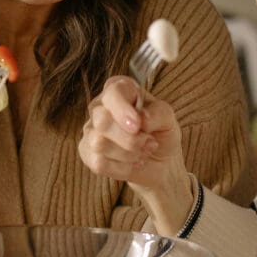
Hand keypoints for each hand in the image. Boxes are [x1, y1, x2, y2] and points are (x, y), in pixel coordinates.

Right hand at [79, 76, 192, 232]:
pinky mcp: (87, 154)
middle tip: (148, 144)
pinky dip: (119, 167)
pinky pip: (95, 162)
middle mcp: (100, 106)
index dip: (123, 107)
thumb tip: (138, 118)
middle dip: (130, 138)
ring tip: (142, 154)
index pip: (112, 88)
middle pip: (101, 118)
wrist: (162, 168)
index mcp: (120, 91)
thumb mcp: (169, 120)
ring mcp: (90, 131)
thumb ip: (156, 112)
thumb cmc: (164, 137)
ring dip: (127, 154)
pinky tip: (131, 166)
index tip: (139, 123)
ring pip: (98, 142)